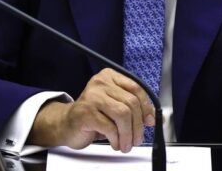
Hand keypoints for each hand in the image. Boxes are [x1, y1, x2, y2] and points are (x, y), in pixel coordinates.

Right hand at [28, 68, 154, 152]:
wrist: (66, 124)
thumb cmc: (93, 115)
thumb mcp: (115, 106)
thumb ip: (133, 108)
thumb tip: (155, 118)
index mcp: (110, 77)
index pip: (136, 88)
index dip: (146, 106)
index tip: (149, 121)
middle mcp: (100, 82)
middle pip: (131, 103)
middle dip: (138, 126)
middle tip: (137, 139)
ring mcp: (92, 96)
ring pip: (123, 114)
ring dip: (128, 134)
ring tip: (126, 144)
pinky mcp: (86, 112)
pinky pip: (110, 127)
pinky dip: (116, 139)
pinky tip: (115, 143)